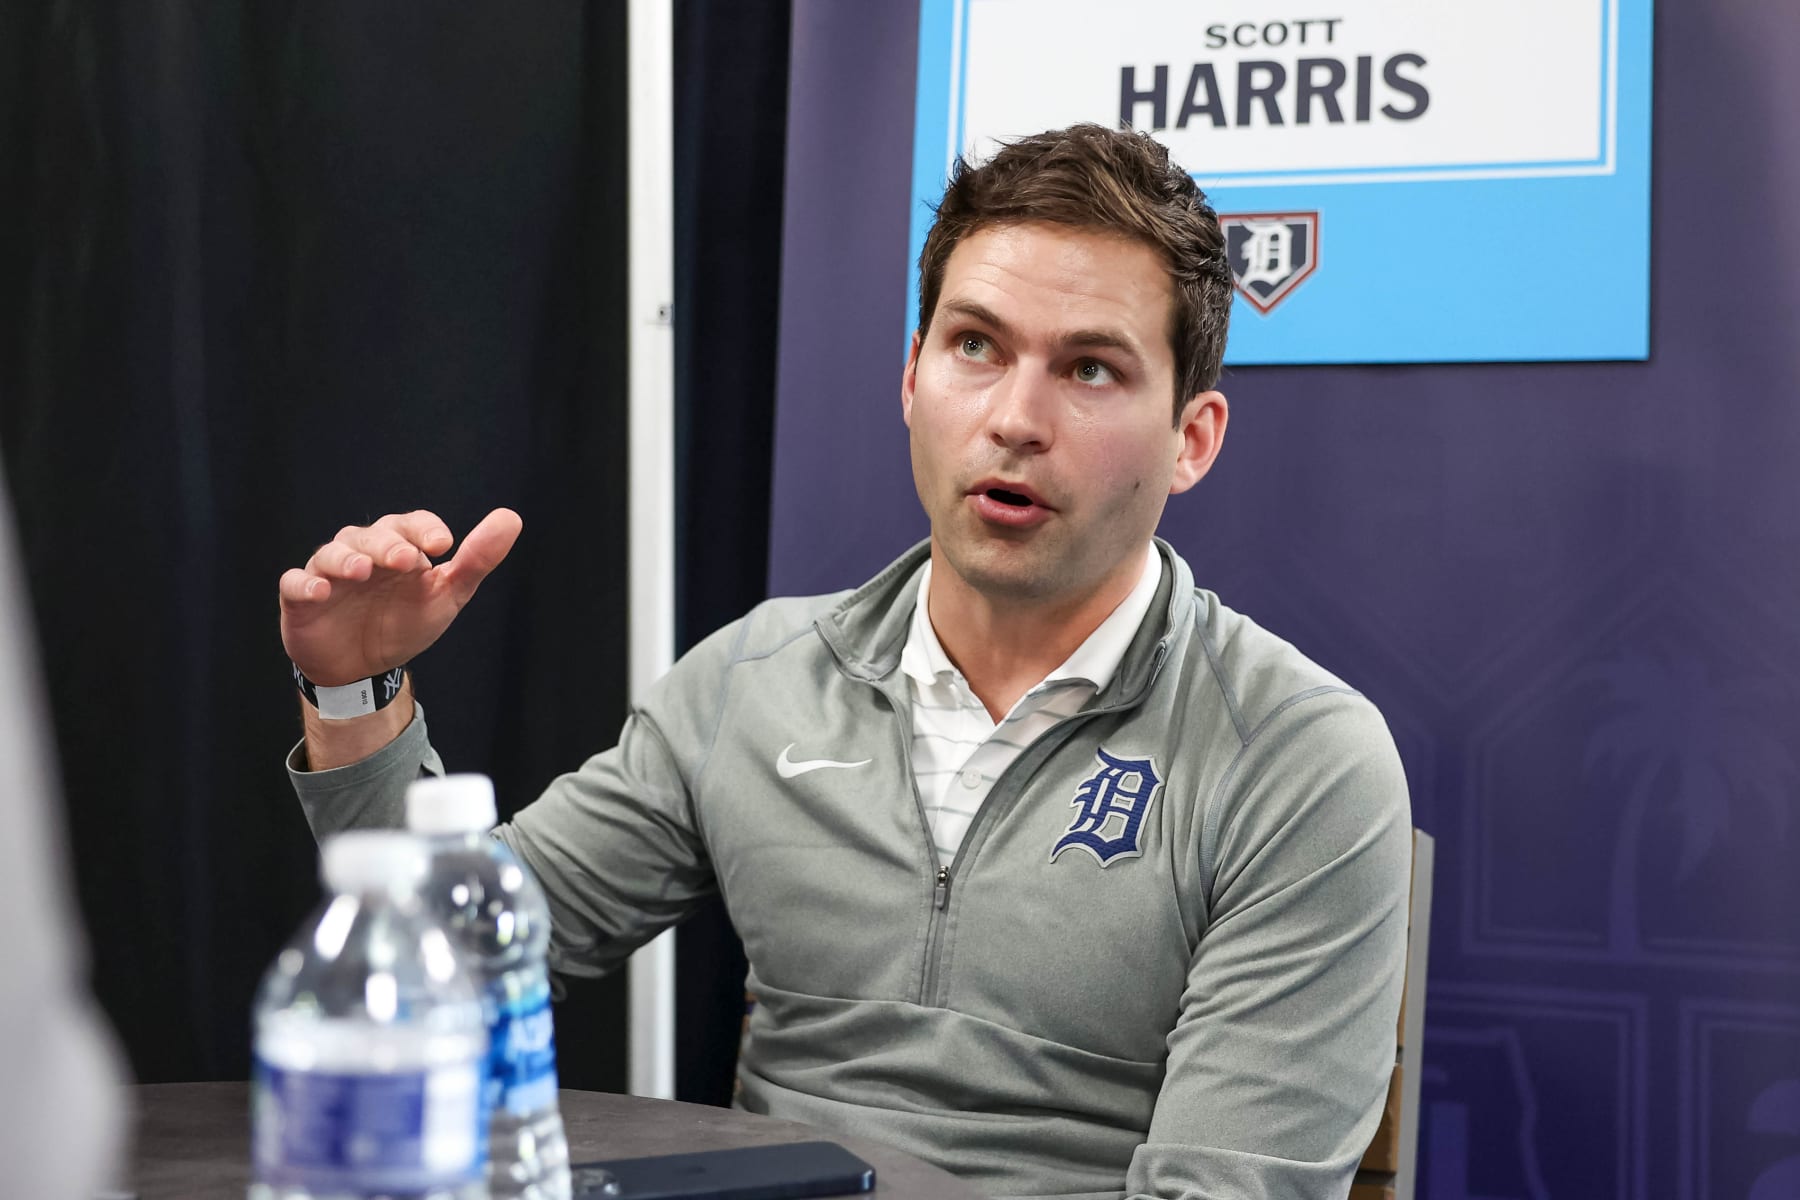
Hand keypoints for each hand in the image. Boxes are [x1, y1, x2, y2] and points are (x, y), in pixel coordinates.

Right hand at [279, 508, 521, 686]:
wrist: (363, 669)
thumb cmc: (403, 623)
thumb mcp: (446, 596)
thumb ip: (476, 560)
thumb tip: (511, 519)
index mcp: (399, 548)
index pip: (411, 525)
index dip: (424, 530)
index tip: (443, 545)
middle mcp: (363, 553)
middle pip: (371, 535)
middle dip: (388, 545)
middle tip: (405, 561)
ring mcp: (330, 574)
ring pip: (333, 553)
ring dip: (348, 559)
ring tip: (362, 570)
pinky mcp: (301, 598)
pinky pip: (295, 583)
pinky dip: (305, 584)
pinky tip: (320, 592)